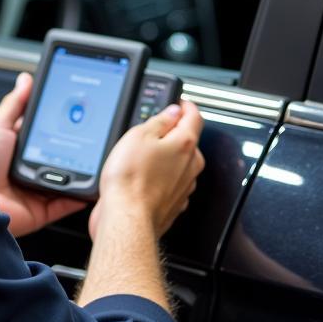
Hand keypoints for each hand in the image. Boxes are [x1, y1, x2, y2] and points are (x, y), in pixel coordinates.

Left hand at [0, 72, 85, 236]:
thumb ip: (15, 104)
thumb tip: (26, 80)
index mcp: (16, 148)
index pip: (44, 134)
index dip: (60, 126)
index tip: (78, 115)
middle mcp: (26, 169)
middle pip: (58, 156)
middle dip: (74, 147)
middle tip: (91, 135)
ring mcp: (34, 190)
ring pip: (67, 179)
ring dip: (81, 170)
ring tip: (95, 157)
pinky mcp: (41, 210)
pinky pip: (66, 203)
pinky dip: (80, 196)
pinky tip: (91, 185)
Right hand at [88, 100, 203, 240]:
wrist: (127, 218)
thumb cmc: (130, 179)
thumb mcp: (138, 136)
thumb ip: (159, 121)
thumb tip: (171, 112)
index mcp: (185, 144)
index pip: (195, 116)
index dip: (185, 105)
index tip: (179, 103)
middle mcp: (191, 165)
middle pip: (189, 140)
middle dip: (174, 133)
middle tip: (153, 131)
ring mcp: (185, 186)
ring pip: (181, 163)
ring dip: (168, 157)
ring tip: (143, 157)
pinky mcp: (175, 203)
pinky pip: (173, 183)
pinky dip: (162, 178)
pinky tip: (145, 178)